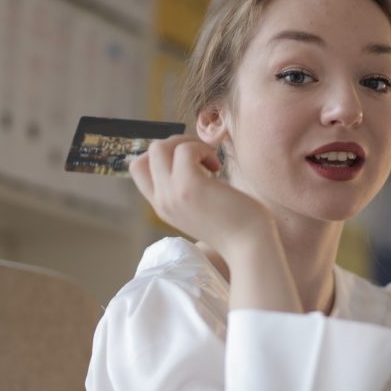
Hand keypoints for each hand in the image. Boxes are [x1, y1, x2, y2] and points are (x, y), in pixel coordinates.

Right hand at [130, 136, 301, 313]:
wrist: (250, 247)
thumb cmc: (236, 224)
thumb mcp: (201, 207)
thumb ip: (187, 189)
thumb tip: (188, 154)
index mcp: (163, 206)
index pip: (139, 168)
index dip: (163, 155)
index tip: (190, 161)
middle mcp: (162, 201)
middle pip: (148, 153)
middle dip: (176, 143)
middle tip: (202, 156)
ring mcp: (173, 195)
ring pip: (159, 147)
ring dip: (189, 144)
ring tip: (210, 162)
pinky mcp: (190, 187)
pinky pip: (185, 150)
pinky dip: (202, 149)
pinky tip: (217, 167)